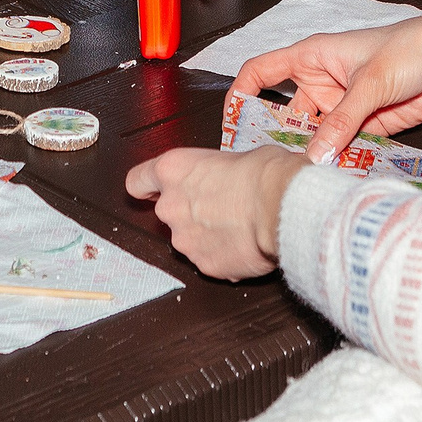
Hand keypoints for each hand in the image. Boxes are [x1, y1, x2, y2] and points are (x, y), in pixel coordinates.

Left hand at [124, 145, 299, 278]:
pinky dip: (223, 256)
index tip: (152, 191)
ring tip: (238, 227)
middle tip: (220, 207)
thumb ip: (216, 171)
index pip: (138, 181)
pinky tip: (244, 245)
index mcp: (173, 170)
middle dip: (190, 212)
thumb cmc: (264, 176)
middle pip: (168, 212)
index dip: (146, 188)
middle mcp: (171, 206)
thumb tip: (228, 176)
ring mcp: (185, 239)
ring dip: (207, 236)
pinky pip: (210, 260)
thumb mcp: (237, 155)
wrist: (283, 209)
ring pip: (189, 239)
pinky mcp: (205, 265)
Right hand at [235, 15, 421, 163]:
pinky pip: (344, 148)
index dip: (242, 93)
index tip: (231, 122)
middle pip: (285, 113)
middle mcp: (321, 84)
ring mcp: (343, 108)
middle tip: (264, 167)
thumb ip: (343, 121)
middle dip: (275, 137)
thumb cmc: (408, 50)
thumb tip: (314, 158)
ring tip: (298, 181)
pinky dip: (338, 163)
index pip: (262, 71)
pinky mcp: (366, 127)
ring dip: (310, 155)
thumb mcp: (371, 83)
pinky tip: (332, 181)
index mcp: (311, 58)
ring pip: (315, 136)